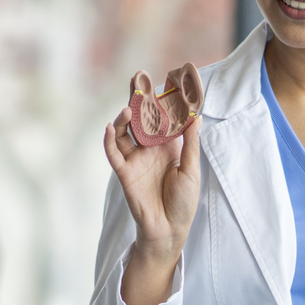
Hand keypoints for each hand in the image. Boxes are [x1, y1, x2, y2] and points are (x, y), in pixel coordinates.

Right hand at [105, 64, 203, 304]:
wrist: (170, 229)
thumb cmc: (183, 202)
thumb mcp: (191, 169)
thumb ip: (190, 142)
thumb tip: (195, 115)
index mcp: (168, 145)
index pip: (162, 116)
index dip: (163, 98)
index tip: (167, 77)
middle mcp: (149, 148)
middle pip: (140, 117)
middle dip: (138, 97)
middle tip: (138, 75)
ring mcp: (135, 159)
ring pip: (125, 131)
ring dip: (125, 117)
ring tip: (129, 107)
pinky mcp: (124, 172)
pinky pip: (113, 153)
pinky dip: (109, 140)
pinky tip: (110, 127)